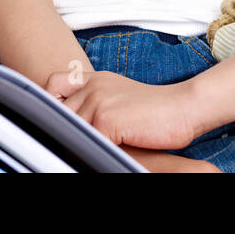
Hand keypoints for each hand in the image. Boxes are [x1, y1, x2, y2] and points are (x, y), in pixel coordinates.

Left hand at [45, 69, 203, 151]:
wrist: (185, 107)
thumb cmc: (159, 111)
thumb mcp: (121, 98)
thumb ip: (98, 104)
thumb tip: (79, 126)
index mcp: (94, 80)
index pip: (54, 84)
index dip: (49, 99)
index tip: (53, 118)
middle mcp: (92, 87)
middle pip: (59, 111)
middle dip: (63, 128)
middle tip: (69, 143)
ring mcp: (97, 102)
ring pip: (71, 129)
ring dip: (79, 142)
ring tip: (89, 150)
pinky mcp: (106, 120)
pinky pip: (88, 142)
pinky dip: (94, 151)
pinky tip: (106, 154)